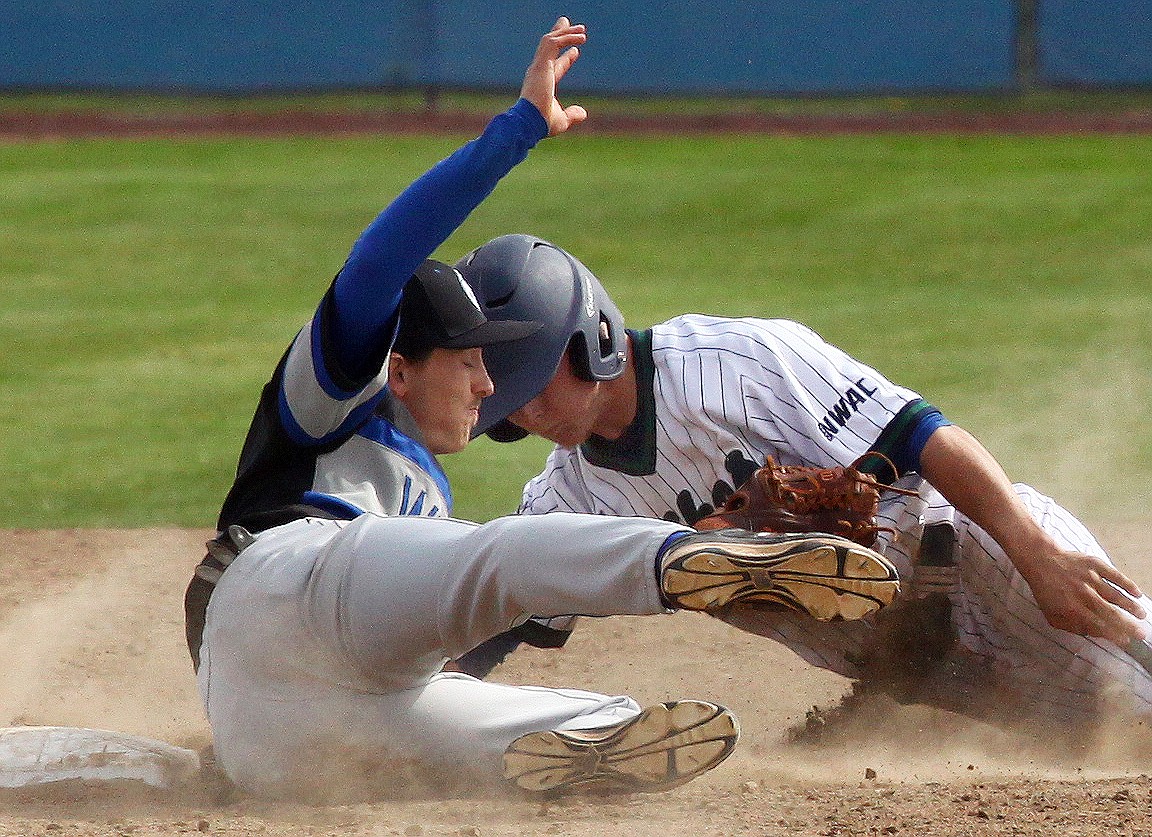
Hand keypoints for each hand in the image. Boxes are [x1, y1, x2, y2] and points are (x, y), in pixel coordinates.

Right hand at [520, 17, 587, 135]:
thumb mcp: (562, 121)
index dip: (566, 58)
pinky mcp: (540, 63)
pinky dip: (566, 37)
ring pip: (550, 41)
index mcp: (542, 83)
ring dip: (566, 32)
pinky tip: (580, 38)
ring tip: (582, 29)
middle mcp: (538, 72)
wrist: (530, 122)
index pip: (555, 66)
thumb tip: (583, 113)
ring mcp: (538, 66)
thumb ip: (572, 115)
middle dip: (559, 34)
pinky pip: (553, 43)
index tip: (576, 51)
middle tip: (567, 22)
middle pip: (548, 47)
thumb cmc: (542, 124)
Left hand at [1020, 548, 1147, 645]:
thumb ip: (1071, 626)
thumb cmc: (1046, 590)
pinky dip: (1127, 584)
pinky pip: (1114, 575)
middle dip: (1128, 625)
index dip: (1114, 634)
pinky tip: (1137, 593)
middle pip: (1111, 613)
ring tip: (1141, 615)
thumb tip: (1093, 634)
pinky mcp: (1094, 564)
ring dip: (1131, 606)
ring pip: (1116, 595)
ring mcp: (1090, 578)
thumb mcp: (1052, 613)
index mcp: (1073, 608)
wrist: (1041, 560)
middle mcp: (1084, 594)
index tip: (1126, 641)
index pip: (1099, 625)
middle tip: (1141, 633)